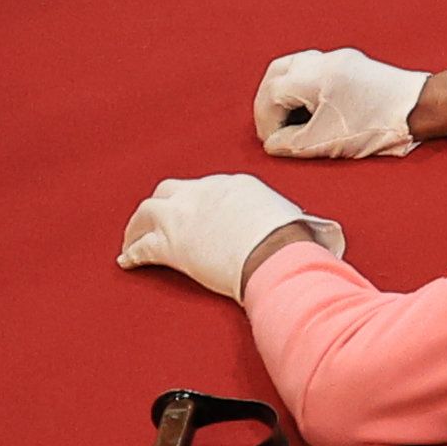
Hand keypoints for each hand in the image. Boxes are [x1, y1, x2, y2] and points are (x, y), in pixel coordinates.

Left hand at [116, 172, 340, 300]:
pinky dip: (132, 255)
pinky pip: (142, 247)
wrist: (274, 252)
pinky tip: (127, 261)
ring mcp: (184, 216)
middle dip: (161, 206)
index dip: (195, 203)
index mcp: (234, 184)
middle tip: (155, 222)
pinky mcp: (171, 244)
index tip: (193, 215)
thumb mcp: (297, 222)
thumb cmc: (291, 242)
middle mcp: (204, 192)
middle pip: (170, 191)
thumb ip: (298, 223)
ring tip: (132, 240)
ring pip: (147, 213)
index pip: (205, 189)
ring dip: (138, 227)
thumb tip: (319, 234)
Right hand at [254, 47, 434, 157]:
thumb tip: (273, 142)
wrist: (420, 109)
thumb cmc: (376, 126)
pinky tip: (312, 111)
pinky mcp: (353, 65)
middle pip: (278, 72)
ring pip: (296, 67)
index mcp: (315, 75)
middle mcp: (325, 60)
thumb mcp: (325, 142)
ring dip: (286, 93)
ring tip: (291, 121)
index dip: (265, 121)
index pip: (271, 93)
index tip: (273, 142)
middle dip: (269, 101)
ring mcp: (340, 59)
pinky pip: (316, 70)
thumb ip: (290, 142)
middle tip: (273, 128)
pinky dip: (304, 88)